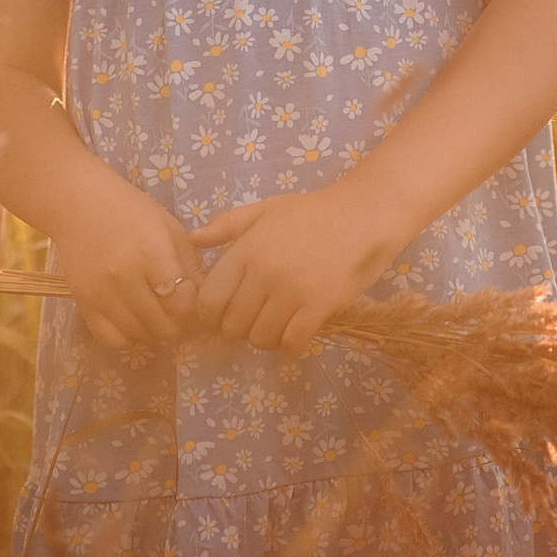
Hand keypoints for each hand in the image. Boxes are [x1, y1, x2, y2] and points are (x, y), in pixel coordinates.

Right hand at [46, 170, 203, 348]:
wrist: (80, 203)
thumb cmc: (131, 210)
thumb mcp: (170, 229)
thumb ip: (191, 267)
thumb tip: (207, 303)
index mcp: (151, 253)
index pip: (183, 305)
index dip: (196, 312)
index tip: (197, 307)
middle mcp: (125, 277)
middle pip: (164, 326)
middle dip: (179, 324)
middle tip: (178, 312)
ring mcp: (101, 293)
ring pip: (140, 336)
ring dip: (155, 331)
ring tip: (157, 313)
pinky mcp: (83, 304)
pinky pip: (113, 339)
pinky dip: (129, 336)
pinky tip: (134, 319)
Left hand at [191, 183, 401, 355]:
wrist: (363, 215)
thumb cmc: (312, 211)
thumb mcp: (265, 210)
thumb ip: (227, 226)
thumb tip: (192, 239)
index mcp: (246, 250)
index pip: (210, 298)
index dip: (209, 315)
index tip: (219, 317)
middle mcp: (264, 273)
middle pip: (234, 324)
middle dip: (238, 330)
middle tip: (252, 322)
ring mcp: (292, 291)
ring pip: (261, 338)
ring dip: (265, 339)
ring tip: (275, 327)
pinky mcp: (319, 306)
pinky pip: (292, 342)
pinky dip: (290, 346)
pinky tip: (295, 336)